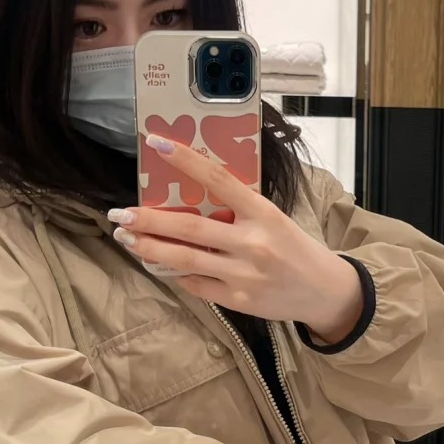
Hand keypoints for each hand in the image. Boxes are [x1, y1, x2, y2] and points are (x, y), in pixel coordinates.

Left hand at [108, 136, 365, 342]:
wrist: (324, 291)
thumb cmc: (295, 248)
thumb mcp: (273, 219)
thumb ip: (239, 209)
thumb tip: (192, 195)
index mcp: (263, 213)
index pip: (219, 180)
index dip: (186, 160)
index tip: (157, 143)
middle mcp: (252, 242)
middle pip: (190, 228)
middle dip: (149, 220)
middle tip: (120, 214)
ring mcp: (243, 274)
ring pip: (185, 259)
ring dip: (150, 248)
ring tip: (126, 239)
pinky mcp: (237, 299)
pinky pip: (196, 284)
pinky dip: (176, 273)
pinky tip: (159, 264)